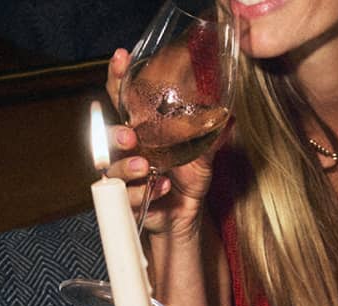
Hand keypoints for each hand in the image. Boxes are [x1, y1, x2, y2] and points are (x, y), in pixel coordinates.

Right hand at [105, 48, 220, 238]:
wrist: (185, 215)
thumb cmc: (187, 178)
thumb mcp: (203, 156)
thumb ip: (211, 137)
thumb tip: (229, 118)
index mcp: (142, 130)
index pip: (124, 99)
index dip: (119, 78)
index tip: (122, 58)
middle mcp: (128, 150)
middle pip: (108, 134)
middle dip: (115, 134)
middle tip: (129, 135)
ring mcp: (125, 174)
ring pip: (113, 167)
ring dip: (127, 166)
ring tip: (144, 166)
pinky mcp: (129, 199)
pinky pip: (128, 195)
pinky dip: (145, 191)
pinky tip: (161, 187)